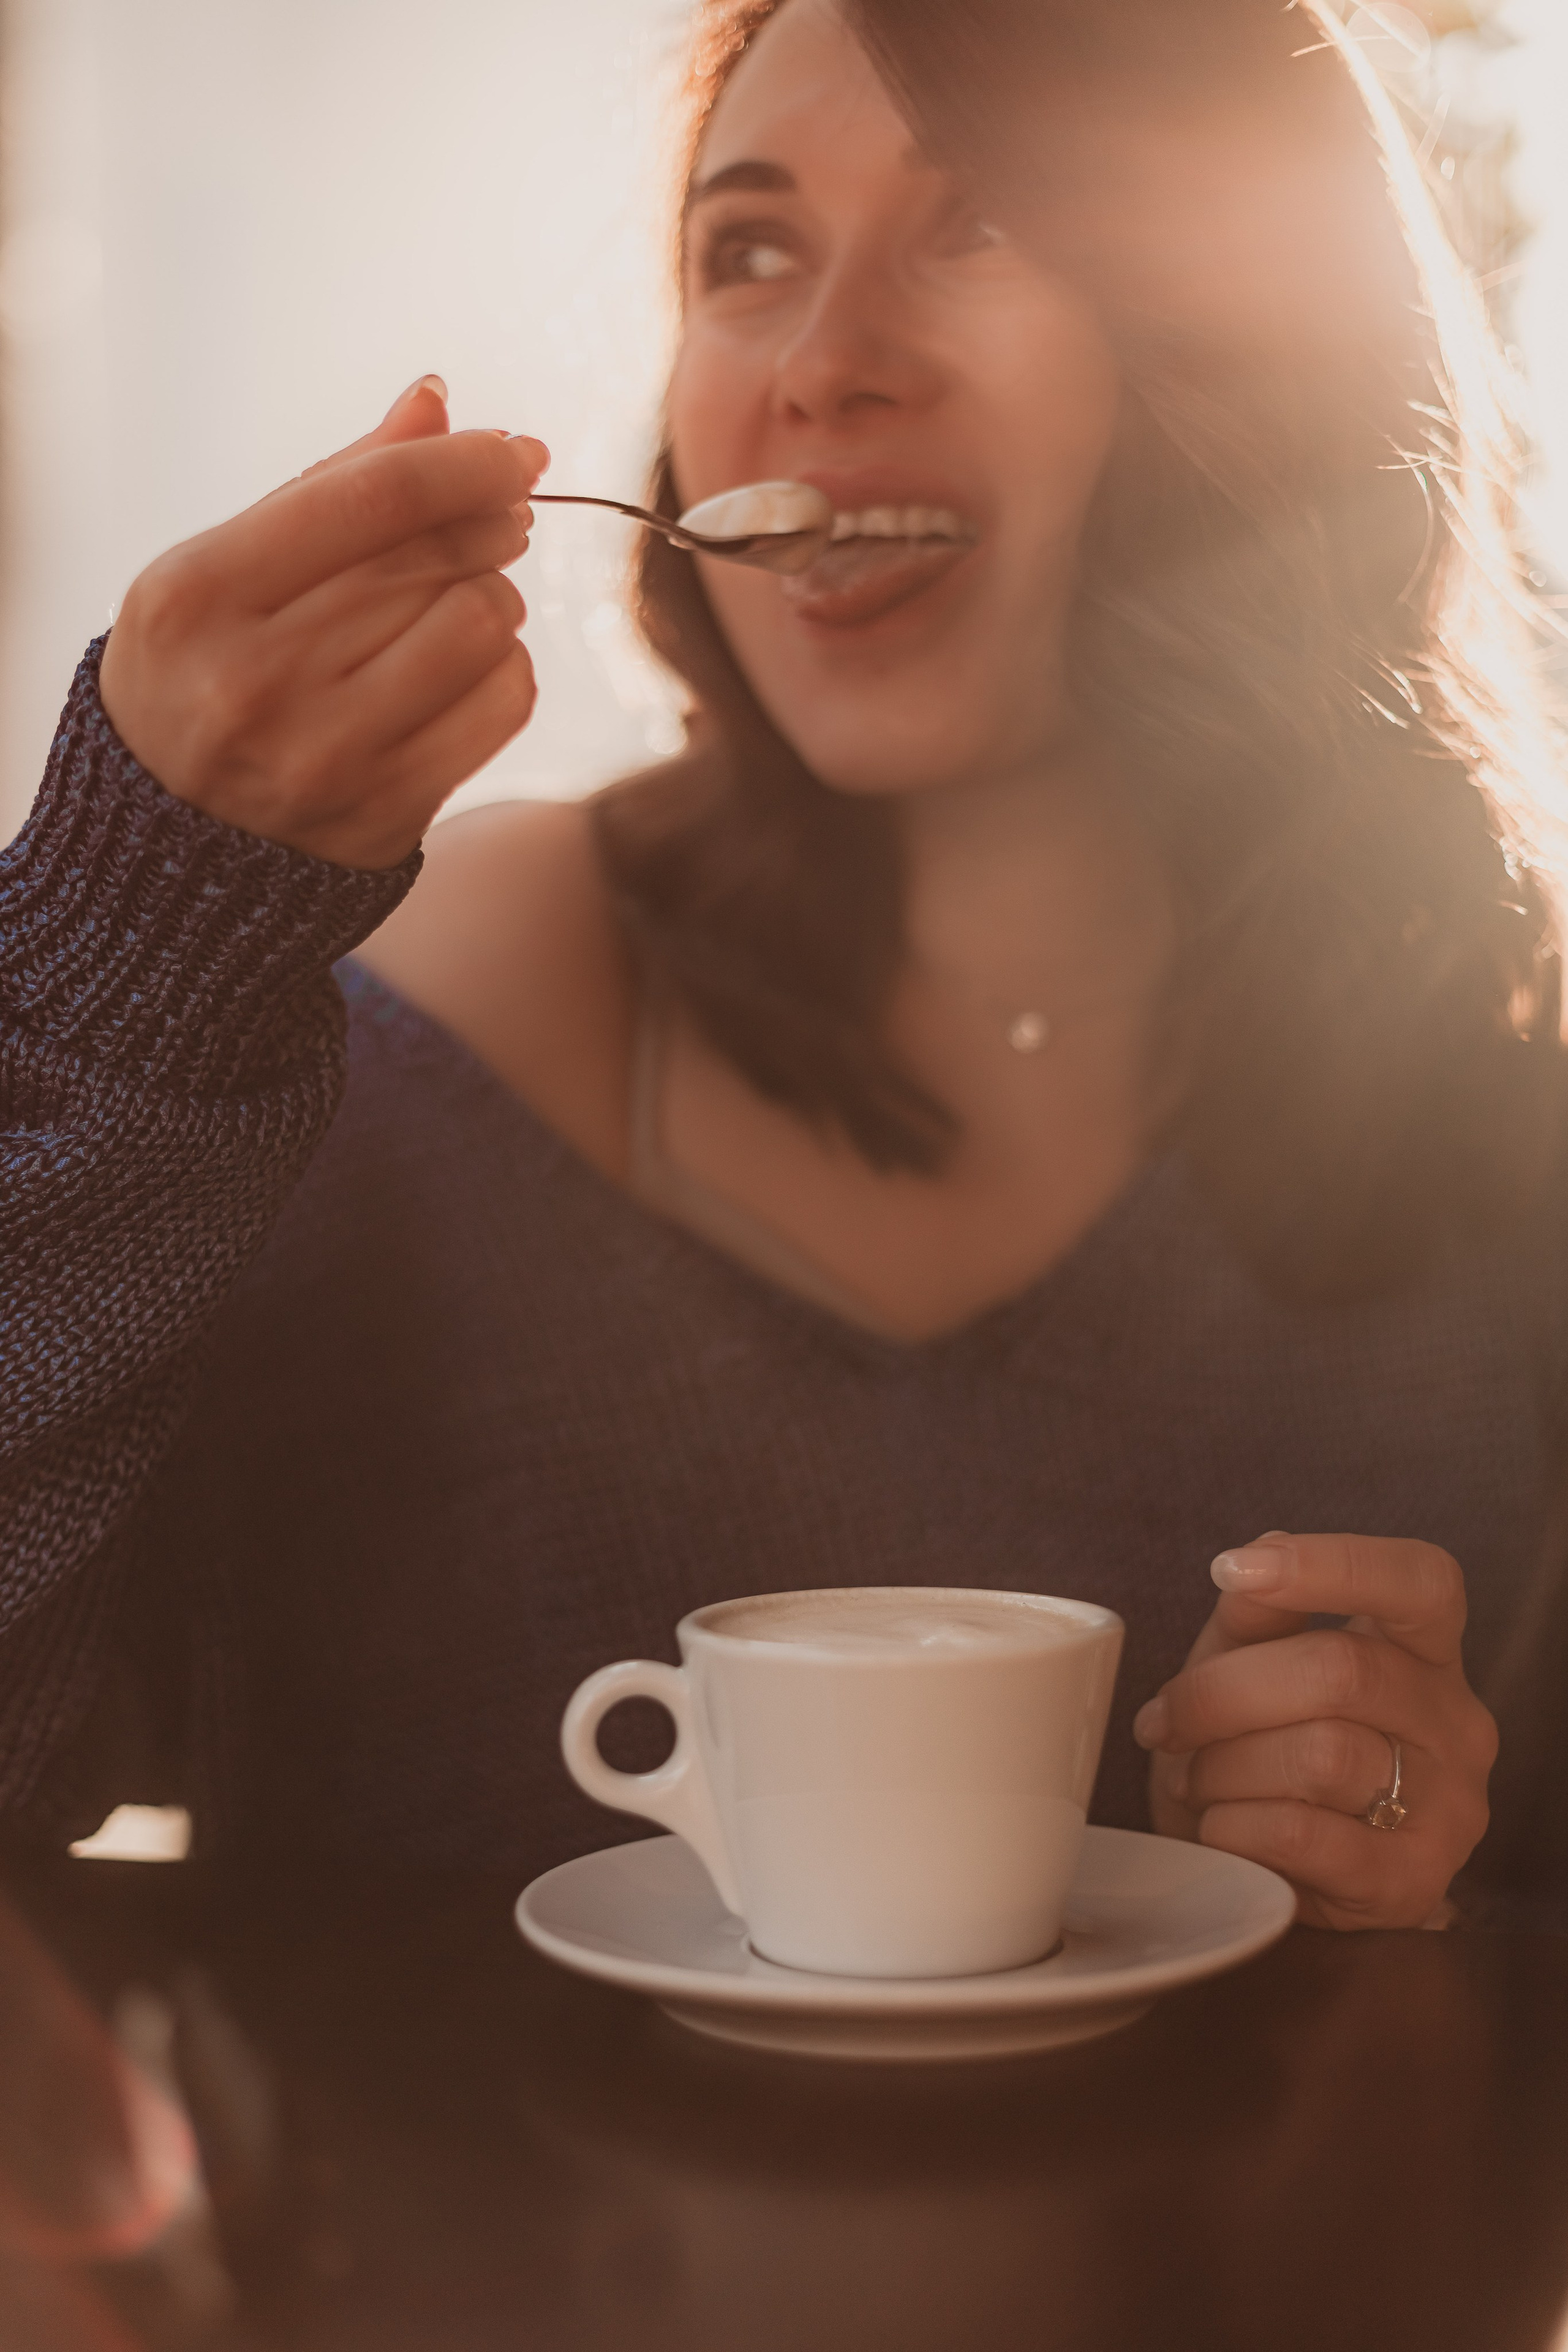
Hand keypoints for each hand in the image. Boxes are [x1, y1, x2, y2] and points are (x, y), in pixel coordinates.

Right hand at [99, 376, 546, 868]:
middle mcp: (257, 679)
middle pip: (433, 561)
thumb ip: (330, 485)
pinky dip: (505, 668)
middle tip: (501, 515)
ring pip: (480, 628)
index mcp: (200, 596)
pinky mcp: (385, 812)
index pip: (373, 500)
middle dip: (488, 522)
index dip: (463, 463)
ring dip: (495, 599)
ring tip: (463, 600)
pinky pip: (502, 705)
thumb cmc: (199, 676)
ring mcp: (324, 755)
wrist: (167, 846)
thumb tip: (437, 401)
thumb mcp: (223, 571)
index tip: (514, 451)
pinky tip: (470, 665)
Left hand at [1134, 1533, 1497, 1929]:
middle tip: (1163, 1722)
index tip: (1229, 1569)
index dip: (1332, 1563)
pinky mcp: (1410, 1884)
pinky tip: (1219, 1828)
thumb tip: (1256, 1563)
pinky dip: (1233, 1827)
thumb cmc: (1263, 1745)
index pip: (1421, 1580)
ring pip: (1320, 1755)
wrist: (1273, 1873)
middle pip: (1341, 1671)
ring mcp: (1448, 1809)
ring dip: (1224, 1766)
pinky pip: (1301, 1835)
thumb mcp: (1250, 1664)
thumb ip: (1258, 1611)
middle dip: (1224, 1693)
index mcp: (1427, 1650)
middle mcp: (1457, 1724)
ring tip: (1196, 1780)